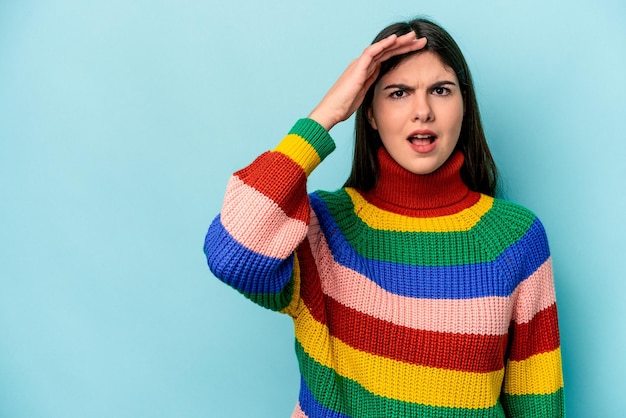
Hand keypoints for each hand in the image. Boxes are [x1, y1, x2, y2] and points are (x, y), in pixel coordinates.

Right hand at [308, 31, 426, 130]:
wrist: (331, 110)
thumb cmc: (344, 106)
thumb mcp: (363, 94)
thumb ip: (370, 83)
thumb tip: (380, 78)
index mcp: (365, 70)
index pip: (386, 57)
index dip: (402, 52)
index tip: (416, 49)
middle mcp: (363, 64)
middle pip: (387, 50)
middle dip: (404, 44)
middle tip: (421, 40)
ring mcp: (359, 64)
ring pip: (382, 48)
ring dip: (398, 42)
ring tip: (414, 36)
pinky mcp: (357, 68)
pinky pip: (371, 52)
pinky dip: (383, 45)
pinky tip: (395, 39)